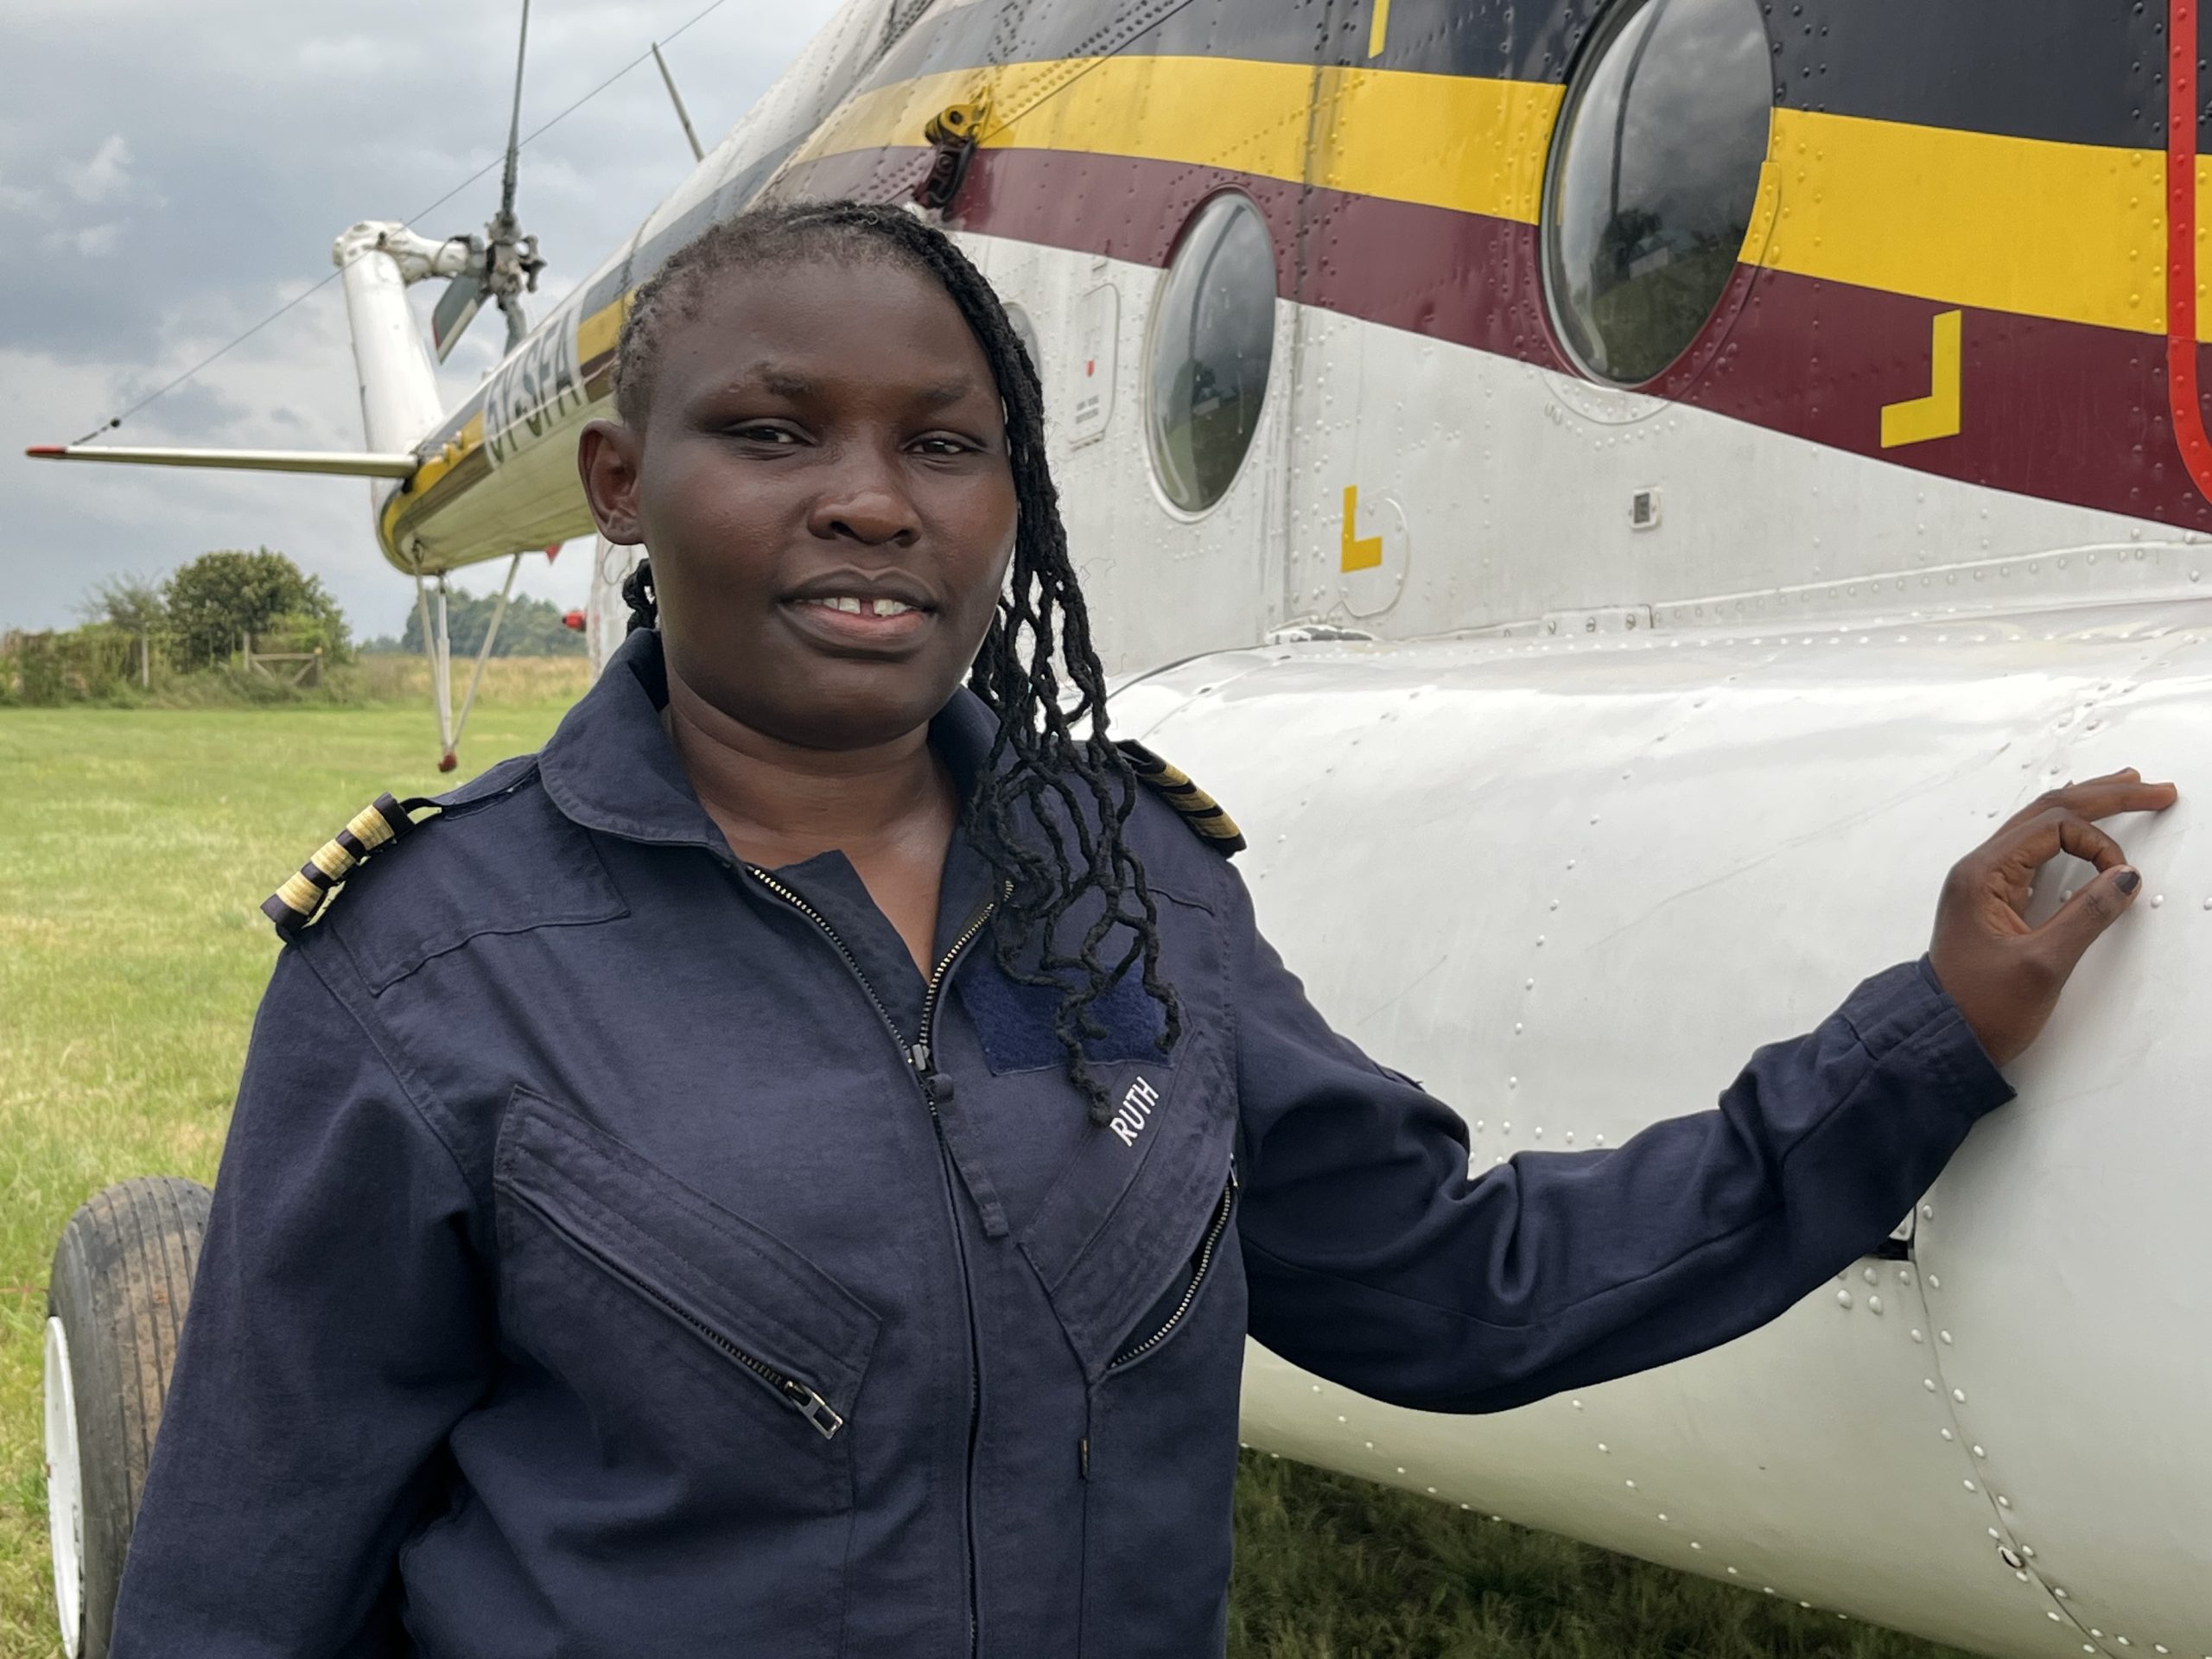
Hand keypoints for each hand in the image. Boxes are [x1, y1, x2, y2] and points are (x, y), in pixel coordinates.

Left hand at [1928, 769, 2177, 1064]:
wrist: (1941, 1038)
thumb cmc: (1980, 1008)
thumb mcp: (2042, 965)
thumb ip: (2087, 915)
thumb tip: (2125, 876)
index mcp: (1981, 876)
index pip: (2051, 827)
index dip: (2097, 841)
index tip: (2122, 876)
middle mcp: (1979, 871)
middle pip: (2046, 812)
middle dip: (2102, 796)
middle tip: (2151, 786)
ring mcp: (1985, 883)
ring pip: (2039, 827)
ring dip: (2085, 807)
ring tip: (2126, 788)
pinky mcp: (1995, 900)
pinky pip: (2035, 850)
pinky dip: (2068, 834)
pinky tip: (2086, 827)